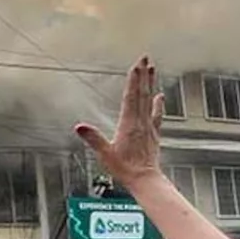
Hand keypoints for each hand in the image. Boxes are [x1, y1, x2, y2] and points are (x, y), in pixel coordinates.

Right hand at [74, 56, 164, 189]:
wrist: (146, 180)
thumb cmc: (126, 169)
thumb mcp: (105, 154)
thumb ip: (93, 138)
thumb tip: (79, 126)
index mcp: (128, 124)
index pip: (131, 96)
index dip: (133, 80)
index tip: (136, 65)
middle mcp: (140, 122)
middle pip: (141, 93)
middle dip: (143, 75)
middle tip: (145, 58)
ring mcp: (148, 127)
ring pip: (149, 100)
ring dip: (150, 83)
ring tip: (152, 69)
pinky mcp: (153, 133)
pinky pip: (156, 114)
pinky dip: (158, 103)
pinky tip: (160, 96)